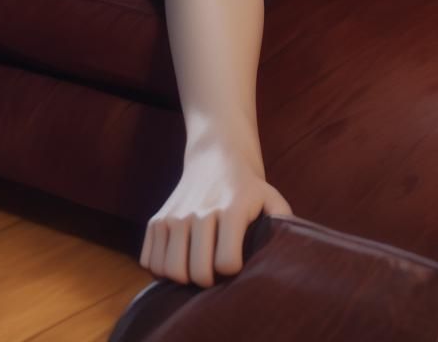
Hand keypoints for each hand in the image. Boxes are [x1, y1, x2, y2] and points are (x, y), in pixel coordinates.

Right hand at [139, 133, 292, 286]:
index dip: (233, 271)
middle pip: (197, 273)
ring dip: (183, 278)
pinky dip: (161, 270)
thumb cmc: (248, 187)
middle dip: (208, 281)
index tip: (237, 262)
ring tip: (197, 267)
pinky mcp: (156, 219)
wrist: (216, 155)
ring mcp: (174, 216)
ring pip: (169, 271)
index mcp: (231, 209)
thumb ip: (284, 223)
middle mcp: (199, 211)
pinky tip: (179, 259)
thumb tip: (289, 250)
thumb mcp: (271, 198)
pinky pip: (149, 262)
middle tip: (216, 271)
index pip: (226, 264)